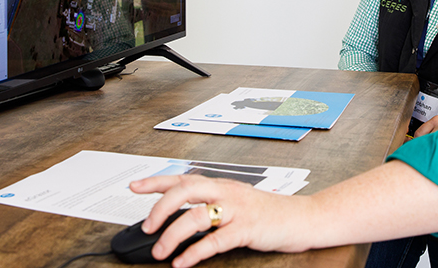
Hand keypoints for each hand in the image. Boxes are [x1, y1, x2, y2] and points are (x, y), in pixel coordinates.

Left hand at [130, 174, 314, 266]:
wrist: (303, 218)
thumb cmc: (269, 213)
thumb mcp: (237, 202)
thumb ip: (213, 205)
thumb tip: (180, 218)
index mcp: (221, 185)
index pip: (183, 178)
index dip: (156, 181)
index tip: (134, 185)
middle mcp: (227, 192)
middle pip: (185, 191)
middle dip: (160, 209)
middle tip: (147, 227)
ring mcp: (237, 210)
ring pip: (196, 216)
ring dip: (172, 235)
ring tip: (161, 251)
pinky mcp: (247, 229)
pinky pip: (215, 240)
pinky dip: (195, 252)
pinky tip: (183, 262)